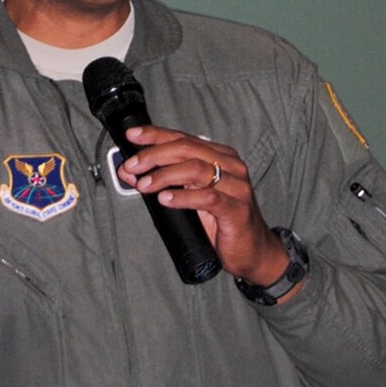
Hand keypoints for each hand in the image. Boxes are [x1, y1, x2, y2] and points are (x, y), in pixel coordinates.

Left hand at [121, 125, 299, 295]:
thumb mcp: (190, 196)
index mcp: (220, 156)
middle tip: (132, 166)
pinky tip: (165, 199)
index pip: (184, 138)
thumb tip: (131, 173)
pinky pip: (208, 197)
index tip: (133, 136)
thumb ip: (166, 181)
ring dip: (165, 175)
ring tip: (144, 184)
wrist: (253, 251)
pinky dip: (183, 197)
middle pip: (187, 149)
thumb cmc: (221, 222)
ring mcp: (236, 187)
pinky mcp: (237, 209)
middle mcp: (231, 165)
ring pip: (196, 169)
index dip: (156, 135)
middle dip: (155, 155)